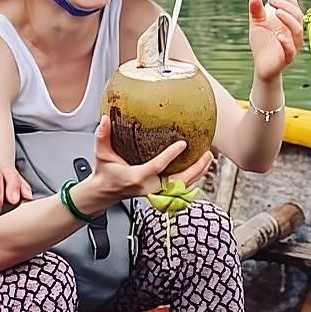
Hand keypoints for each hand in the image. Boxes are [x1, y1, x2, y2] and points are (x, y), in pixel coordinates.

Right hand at [90, 116, 213, 203]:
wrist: (105, 192)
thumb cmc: (105, 173)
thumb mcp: (102, 154)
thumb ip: (102, 136)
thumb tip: (105, 119)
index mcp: (136, 177)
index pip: (157, 167)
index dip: (171, 155)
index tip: (183, 144)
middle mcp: (149, 187)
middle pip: (178, 181)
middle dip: (195, 168)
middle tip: (207, 153)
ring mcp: (156, 191)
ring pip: (183, 186)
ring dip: (198, 173)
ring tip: (208, 158)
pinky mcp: (160, 192)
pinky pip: (180, 187)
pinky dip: (193, 177)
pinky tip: (201, 167)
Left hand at [249, 0, 304, 82]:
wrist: (262, 66)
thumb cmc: (262, 44)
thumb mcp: (257, 26)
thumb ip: (257, 13)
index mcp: (290, 23)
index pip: (293, 7)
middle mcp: (295, 33)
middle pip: (297, 16)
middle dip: (286, 5)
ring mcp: (293, 45)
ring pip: (297, 31)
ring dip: (289, 20)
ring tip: (277, 12)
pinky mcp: (288, 58)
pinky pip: (291, 50)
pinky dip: (286, 43)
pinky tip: (278, 35)